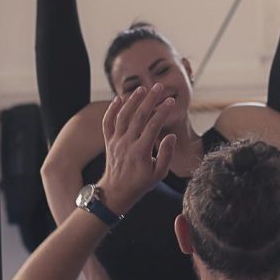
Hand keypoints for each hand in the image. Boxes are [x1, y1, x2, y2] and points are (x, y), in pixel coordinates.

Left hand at [98, 84, 176, 213]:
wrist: (116, 192)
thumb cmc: (140, 184)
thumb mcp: (159, 174)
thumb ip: (166, 155)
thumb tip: (171, 136)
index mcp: (141, 151)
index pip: (153, 125)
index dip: (163, 111)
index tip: (171, 101)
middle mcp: (127, 143)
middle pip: (139, 116)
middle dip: (150, 99)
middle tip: (159, 86)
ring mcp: (116, 141)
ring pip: (123, 115)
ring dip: (132, 100)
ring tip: (142, 88)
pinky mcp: (108, 141)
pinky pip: (107, 122)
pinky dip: (111, 109)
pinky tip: (118, 98)